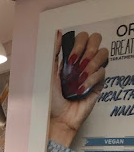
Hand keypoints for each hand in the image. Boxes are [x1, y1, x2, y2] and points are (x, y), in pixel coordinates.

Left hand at [49, 30, 106, 146]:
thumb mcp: (48, 74)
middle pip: (96, 40)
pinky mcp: (98, 83)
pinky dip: (91, 79)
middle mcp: (82, 62)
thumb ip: (53, 54)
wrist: (58, 118)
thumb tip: (57, 33)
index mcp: (70, 58)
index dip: (79, 43)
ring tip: (80, 79)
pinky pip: (102, 72)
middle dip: (89, 49)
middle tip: (79, 63)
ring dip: (91, 65)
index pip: (82, 38)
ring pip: (103, 54)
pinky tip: (81, 89)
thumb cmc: (50, 99)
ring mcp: (91, 71)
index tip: (71, 57)